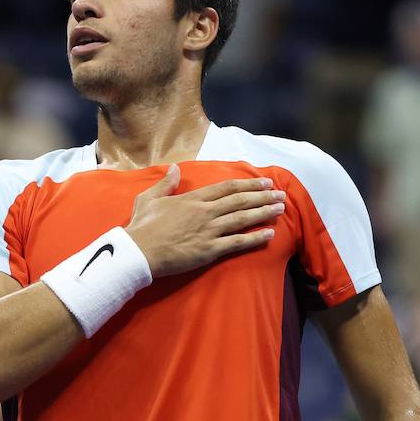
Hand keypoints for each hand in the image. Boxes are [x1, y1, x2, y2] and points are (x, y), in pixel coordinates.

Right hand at [124, 164, 283, 277]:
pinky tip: (269, 234)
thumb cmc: (142, 227)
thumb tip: (174, 168)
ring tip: (281, 208)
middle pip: (241, 201)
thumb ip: (165, 183)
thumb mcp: (149, 198)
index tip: (264, 182)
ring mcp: (209, 231)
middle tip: (280, 194)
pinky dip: (255, 238)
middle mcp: (206, 212)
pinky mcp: (210, 250)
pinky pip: (238, 242)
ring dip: (264, 212)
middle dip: (263, 196)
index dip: (249, 184)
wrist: (138, 252)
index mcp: (193, 199)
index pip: (227, 188)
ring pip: (243, 218)